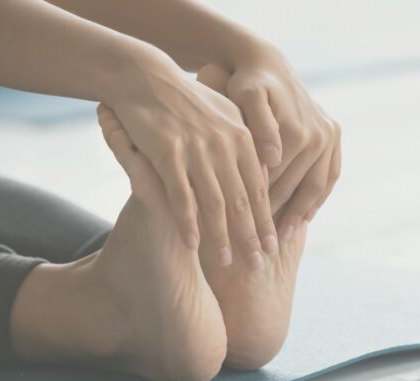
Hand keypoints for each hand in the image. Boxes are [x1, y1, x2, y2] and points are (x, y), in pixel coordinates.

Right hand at [104, 57, 278, 267]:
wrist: (146, 77)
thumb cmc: (187, 98)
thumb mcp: (224, 114)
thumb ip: (247, 142)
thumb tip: (270, 166)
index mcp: (241, 138)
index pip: (259, 188)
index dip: (266, 219)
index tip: (273, 246)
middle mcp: (223, 145)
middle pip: (242, 200)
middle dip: (251, 235)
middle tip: (258, 264)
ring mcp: (195, 150)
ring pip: (214, 202)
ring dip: (222, 236)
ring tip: (228, 263)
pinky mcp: (167, 154)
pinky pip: (181, 196)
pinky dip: (188, 222)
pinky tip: (194, 245)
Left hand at [195, 48, 340, 239]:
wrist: (267, 64)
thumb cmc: (244, 84)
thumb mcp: (242, 99)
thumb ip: (257, 128)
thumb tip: (273, 158)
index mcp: (295, 131)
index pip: (274, 181)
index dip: (257, 208)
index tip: (242, 231)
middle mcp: (318, 135)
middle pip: (294, 186)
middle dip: (276, 216)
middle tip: (260, 244)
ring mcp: (329, 135)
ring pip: (315, 185)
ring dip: (300, 213)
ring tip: (281, 238)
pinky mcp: (335, 135)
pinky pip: (329, 175)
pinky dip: (317, 198)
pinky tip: (304, 218)